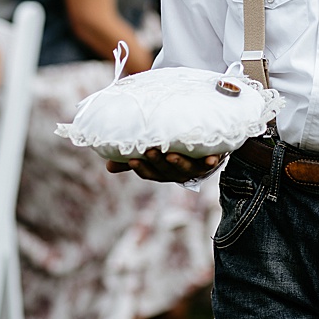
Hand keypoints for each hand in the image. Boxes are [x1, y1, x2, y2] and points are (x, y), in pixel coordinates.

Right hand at [106, 147, 222, 182]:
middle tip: (150, 151)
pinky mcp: (211, 162)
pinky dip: (210, 162)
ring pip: (186, 170)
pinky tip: (210, 159)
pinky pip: (211, 164)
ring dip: (179, 164)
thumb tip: (107, 165)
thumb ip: (133, 157)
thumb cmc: (174, 148)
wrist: (209, 144)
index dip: (141, 168)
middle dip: (158, 163)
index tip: (133, 159)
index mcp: (162, 172)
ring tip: (171, 155)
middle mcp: (177, 173)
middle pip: (166, 172)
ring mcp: (195, 169)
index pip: (149, 173)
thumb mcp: (154, 152)